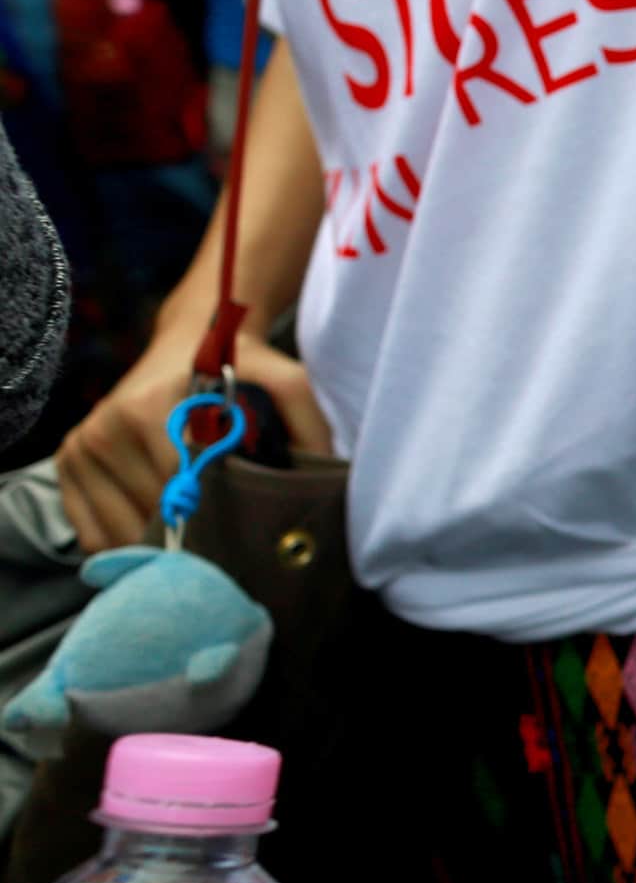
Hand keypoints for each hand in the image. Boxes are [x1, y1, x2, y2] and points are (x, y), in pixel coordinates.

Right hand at [57, 317, 331, 551]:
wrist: (191, 340)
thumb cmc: (240, 370)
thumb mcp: (285, 381)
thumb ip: (310, 424)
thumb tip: (320, 477)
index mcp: (152, 410)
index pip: (183, 494)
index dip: (218, 521)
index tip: (242, 532)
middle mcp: (108, 427)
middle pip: (153, 516)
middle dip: (193, 533)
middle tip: (224, 537)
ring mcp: (81, 445)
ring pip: (122, 532)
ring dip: (159, 542)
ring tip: (194, 530)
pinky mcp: (68, 460)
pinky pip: (92, 533)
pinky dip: (125, 542)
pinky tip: (158, 530)